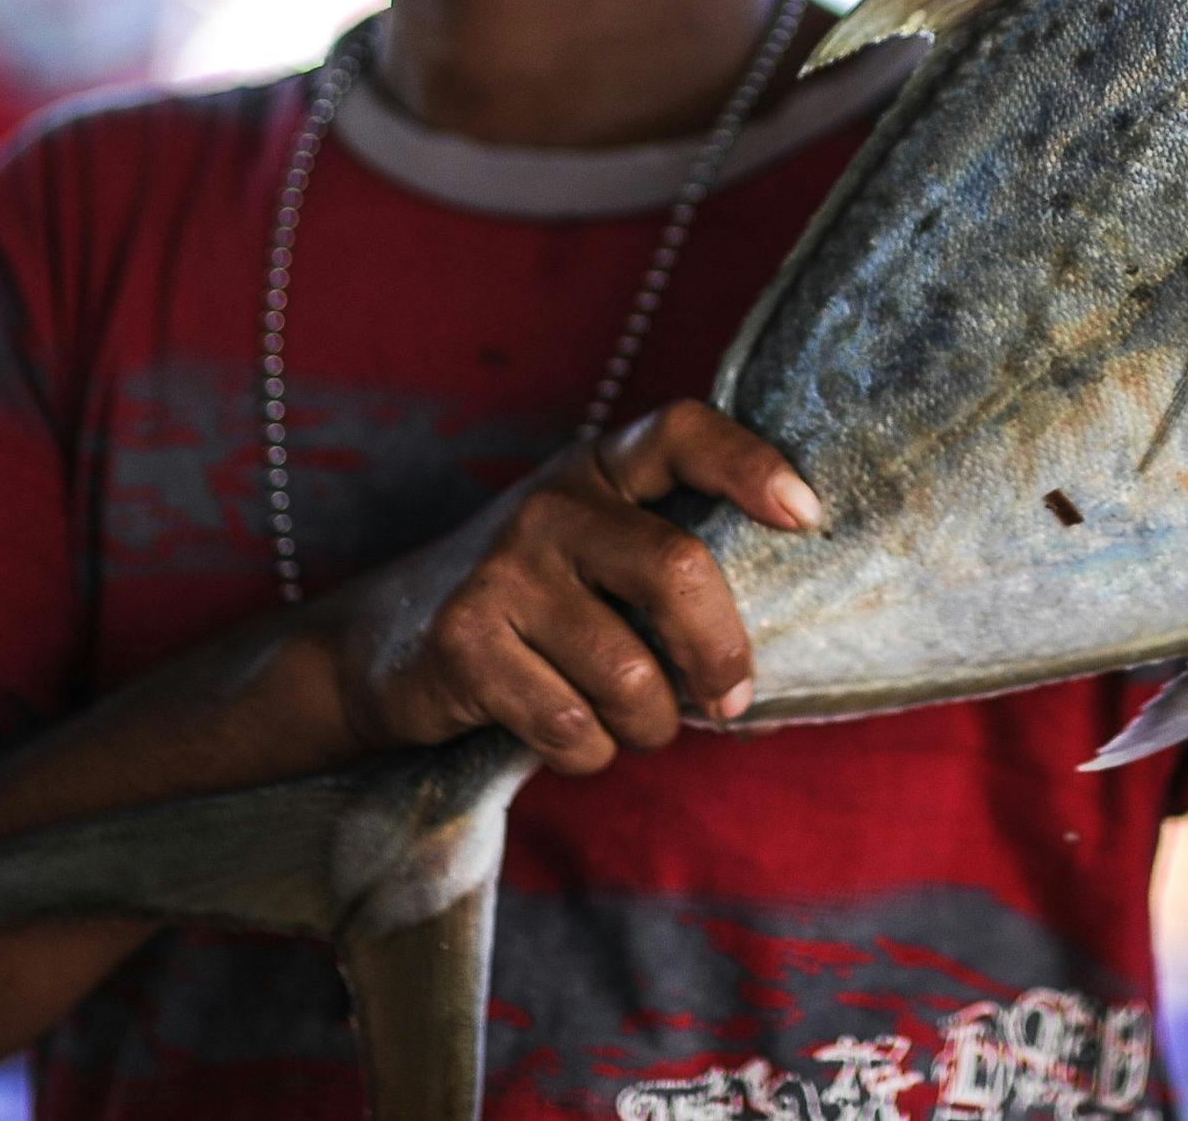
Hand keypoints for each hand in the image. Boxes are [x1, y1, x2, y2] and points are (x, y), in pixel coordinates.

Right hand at [319, 400, 822, 776]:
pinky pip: (572, 726)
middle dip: (720, 654)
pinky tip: (574, 739)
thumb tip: (782, 658)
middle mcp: (551, 505)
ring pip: (629, 675)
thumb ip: (671, 571)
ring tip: (637, 725)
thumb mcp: (595, 554)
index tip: (807, 517)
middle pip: (677, 572)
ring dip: (651, 726)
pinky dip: (591, 754)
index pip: (684, 433)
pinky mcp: (465, 643)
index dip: (750, 465)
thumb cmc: (533, 603)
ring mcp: (502, 571)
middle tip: (730, 699)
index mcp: (599, 469)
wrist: (380, 643)